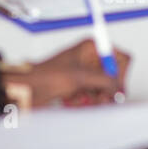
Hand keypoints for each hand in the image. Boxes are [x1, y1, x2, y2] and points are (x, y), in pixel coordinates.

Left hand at [2, 38, 130, 108]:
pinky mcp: (78, 87)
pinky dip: (86, 101)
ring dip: (97, 97)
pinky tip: (73, 100)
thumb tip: (121, 87)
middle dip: (108, 89)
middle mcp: (89, 59)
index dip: (121, 74)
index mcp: (90, 47)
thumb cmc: (45, 76)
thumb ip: (105, 81)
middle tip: (102, 98)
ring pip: (104, 89)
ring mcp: (83, 73)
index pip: (120, 57)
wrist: (26, 89)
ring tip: (85, 100)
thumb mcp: (80, 77)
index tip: (116, 87)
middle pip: (113, 76)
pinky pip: (93, 96)